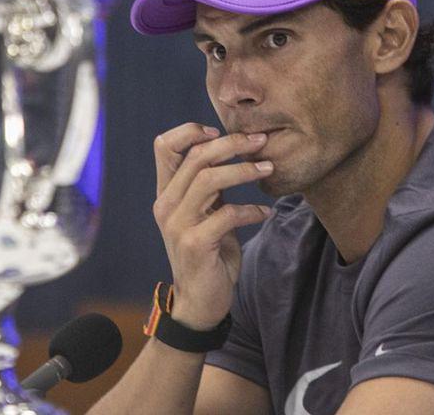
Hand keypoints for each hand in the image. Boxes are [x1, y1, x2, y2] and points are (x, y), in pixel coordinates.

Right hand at [151, 122, 273, 330]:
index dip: (190, 131)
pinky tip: (266, 213)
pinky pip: (227, 214)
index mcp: (166, 193)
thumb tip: (233, 150)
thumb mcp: (204, 213)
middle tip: (261, 142)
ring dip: (244, 170)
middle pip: (196, 156)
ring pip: (209, 178)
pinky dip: (251, 209)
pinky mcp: (195, 244)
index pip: (164, 146)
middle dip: (232, 144)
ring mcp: (178, 224)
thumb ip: (209, 186)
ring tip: (269, 169)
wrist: (199, 303)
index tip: (220, 130)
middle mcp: (166, 204)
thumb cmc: (208, 253)